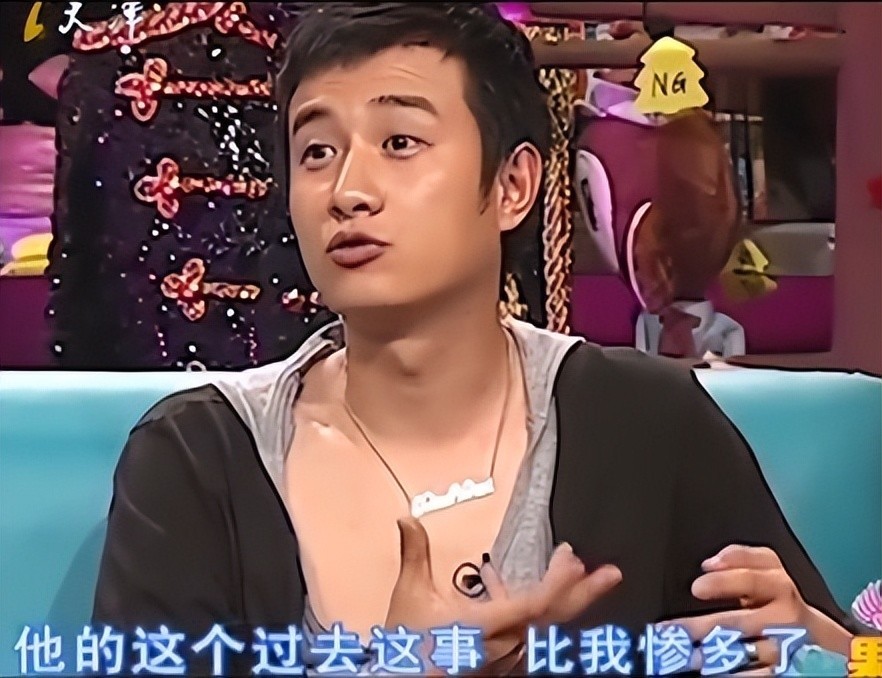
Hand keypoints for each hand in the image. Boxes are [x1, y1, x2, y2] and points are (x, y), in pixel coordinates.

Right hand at [385, 516, 621, 674]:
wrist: (406, 676)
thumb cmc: (410, 645)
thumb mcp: (411, 596)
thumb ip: (415, 555)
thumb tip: (409, 520)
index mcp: (488, 625)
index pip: (535, 605)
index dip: (558, 584)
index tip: (573, 561)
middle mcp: (506, 641)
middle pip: (555, 618)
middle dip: (585, 594)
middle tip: (611, 574)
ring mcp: (507, 652)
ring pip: (547, 624)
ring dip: (566, 597)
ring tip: (577, 571)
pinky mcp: (501, 655)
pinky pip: (529, 628)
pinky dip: (535, 605)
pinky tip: (508, 582)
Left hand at [665, 544, 850, 673]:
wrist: (824, 643)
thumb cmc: (784, 601)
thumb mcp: (771, 572)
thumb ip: (741, 559)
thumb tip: (709, 563)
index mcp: (779, 587)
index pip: (751, 580)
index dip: (724, 582)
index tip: (696, 588)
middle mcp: (783, 619)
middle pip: (736, 623)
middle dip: (700, 628)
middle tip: (670, 632)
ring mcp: (783, 649)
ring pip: (742, 653)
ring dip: (710, 656)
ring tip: (681, 656)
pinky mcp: (783, 672)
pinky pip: (754, 676)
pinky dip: (731, 674)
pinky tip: (708, 673)